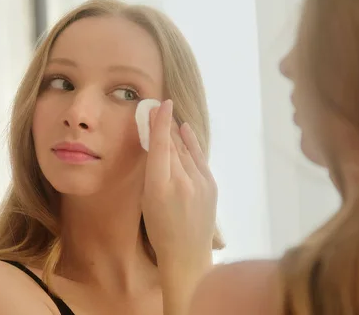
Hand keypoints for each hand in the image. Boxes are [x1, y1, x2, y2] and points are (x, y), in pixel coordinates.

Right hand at [140, 98, 217, 273]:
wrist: (188, 254)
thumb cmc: (160, 229)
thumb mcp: (147, 200)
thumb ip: (152, 172)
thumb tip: (155, 144)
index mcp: (159, 187)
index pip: (160, 146)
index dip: (159, 123)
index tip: (159, 104)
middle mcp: (181, 181)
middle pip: (172, 145)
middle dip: (164, 125)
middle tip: (156, 108)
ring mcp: (200, 183)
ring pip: (185, 150)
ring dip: (176, 133)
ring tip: (167, 117)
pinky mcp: (211, 185)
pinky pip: (198, 157)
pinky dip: (191, 142)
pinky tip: (185, 129)